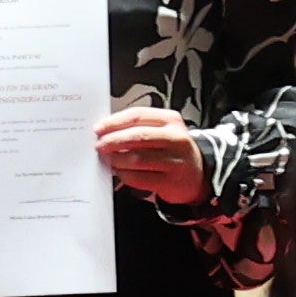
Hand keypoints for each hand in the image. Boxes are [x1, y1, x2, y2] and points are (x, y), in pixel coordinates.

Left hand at [94, 104, 208, 205]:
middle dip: (113, 141)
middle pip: (137, 136)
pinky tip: (120, 172)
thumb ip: (138, 127)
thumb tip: (105, 130)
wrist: (197, 174)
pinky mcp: (170, 181)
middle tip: (99, 145)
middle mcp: (176, 138)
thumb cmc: (171, 149)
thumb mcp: (162, 131)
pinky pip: (139, 178)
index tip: (98, 128)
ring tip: (108, 159)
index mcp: (171, 120)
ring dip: (116, 160)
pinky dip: (124, 175)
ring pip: (136, 159)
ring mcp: (175, 160)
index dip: (114, 122)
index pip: (137, 115)